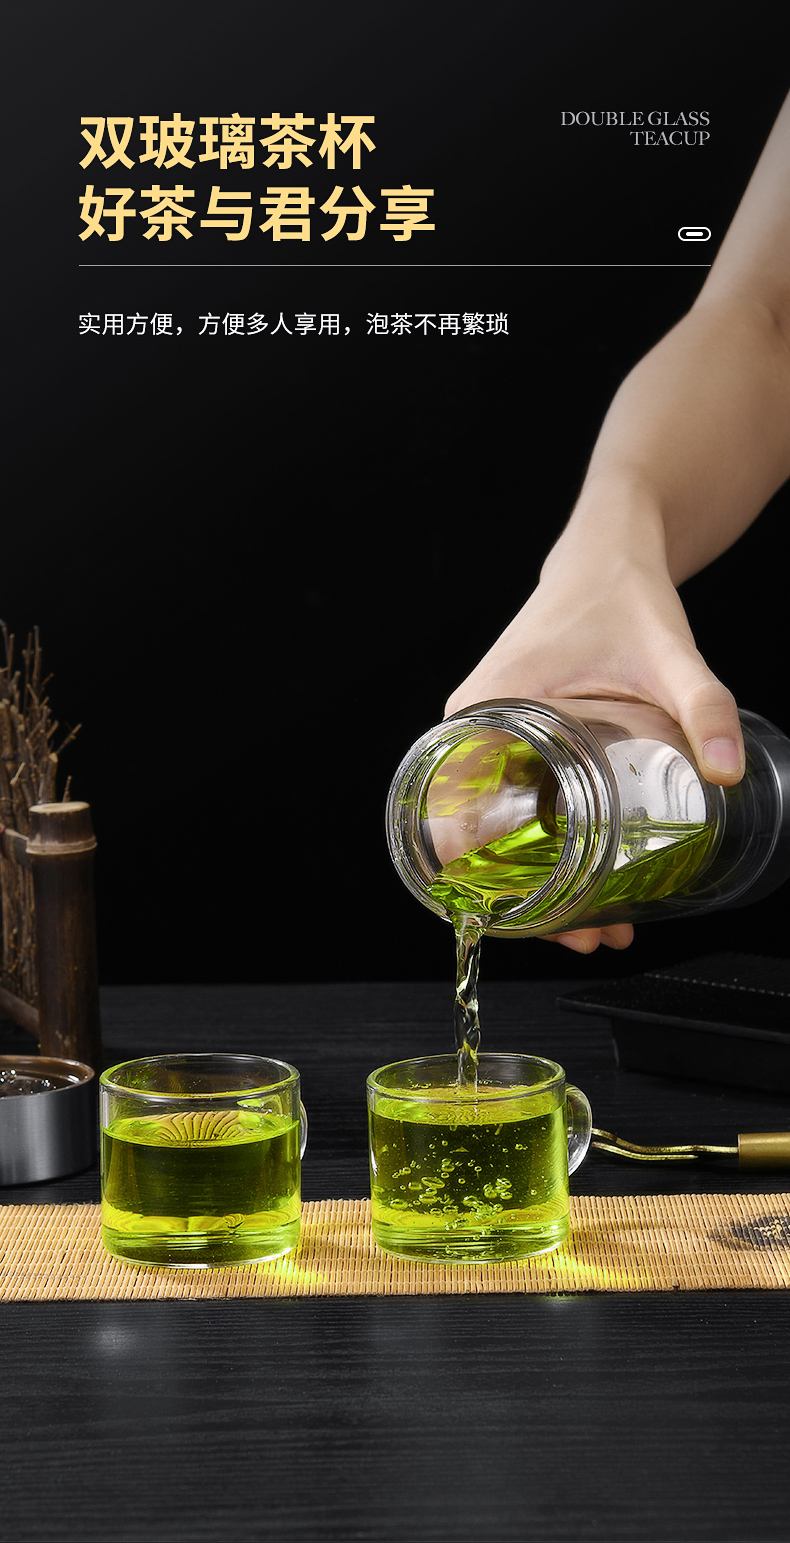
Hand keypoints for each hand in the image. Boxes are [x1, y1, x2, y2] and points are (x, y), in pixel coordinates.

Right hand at [444, 537, 744, 953]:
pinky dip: (542, 848)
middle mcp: (470, 727)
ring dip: (539, 882)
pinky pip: (511, 804)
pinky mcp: (512, 736)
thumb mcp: (667, 652)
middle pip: (476, 835)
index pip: (450, 815)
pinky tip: (587, 881)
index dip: (481, 881)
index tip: (528, 923)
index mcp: (480, 710)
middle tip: (587, 940)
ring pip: (495, 827)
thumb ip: (702, 706)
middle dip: (528, 900)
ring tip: (596, 927)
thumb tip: (726, 771)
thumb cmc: (620, 592)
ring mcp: (489, 734)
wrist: (610, 550)